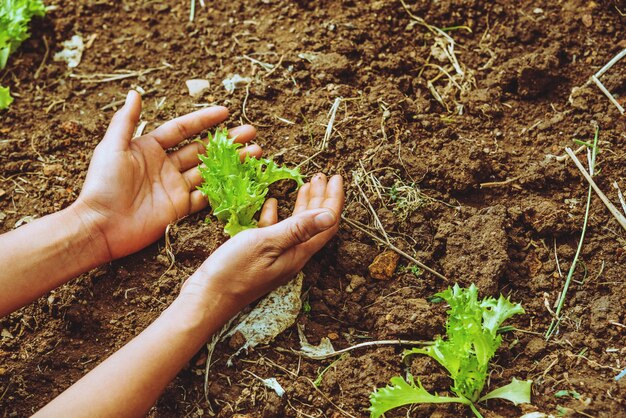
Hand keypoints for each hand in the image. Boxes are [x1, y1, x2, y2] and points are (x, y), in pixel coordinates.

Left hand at [72, 91, 260, 260]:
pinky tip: (242, 179)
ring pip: (210, 170)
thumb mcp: (112, 148)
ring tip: (256, 152)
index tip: (225, 112)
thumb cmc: (103, 184)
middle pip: (202, 148)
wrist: (102, 225)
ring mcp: (175, 187)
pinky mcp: (180, 208)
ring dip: (232, 161)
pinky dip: (223, 188)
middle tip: (251, 132)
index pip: (183, 129)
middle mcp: (166, 165)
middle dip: (227, 140)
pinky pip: (205, 196)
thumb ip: (126, 121)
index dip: (204, 120)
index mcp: (150, 147)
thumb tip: (135, 93)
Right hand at [181, 174, 343, 311]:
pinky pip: (275, 232)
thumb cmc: (235, 270)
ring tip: (305, 184)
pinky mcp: (259, 256)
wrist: (207, 297)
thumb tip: (330, 215)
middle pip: (314, 224)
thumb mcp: (267, 243)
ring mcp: (276, 256)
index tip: (336, 177)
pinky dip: (277, 215)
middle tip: (322, 176)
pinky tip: (273, 203)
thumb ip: (298, 228)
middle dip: (320, 198)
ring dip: (302, 204)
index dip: (333, 200)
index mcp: (298, 253)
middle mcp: (291, 255)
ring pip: (296, 226)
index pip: (326, 224)